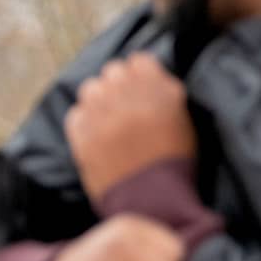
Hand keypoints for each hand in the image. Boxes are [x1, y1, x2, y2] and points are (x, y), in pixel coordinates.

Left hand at [66, 53, 195, 200]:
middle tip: (126, 105)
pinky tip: (98, 136)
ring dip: (99, 99)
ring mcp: (101, 113)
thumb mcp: (184, 120)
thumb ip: (166, 92)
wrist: (153, 200)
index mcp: (158, 89)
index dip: (141, 74)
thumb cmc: (176, 161)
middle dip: (119, 85)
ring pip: (90, 88)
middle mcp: (126, 95)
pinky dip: (85, 121)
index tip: (143, 89)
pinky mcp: (80, 133)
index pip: (139, 60)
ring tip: (109, 119)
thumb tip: (149, 76)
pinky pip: (76, 113)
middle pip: (113, 70)